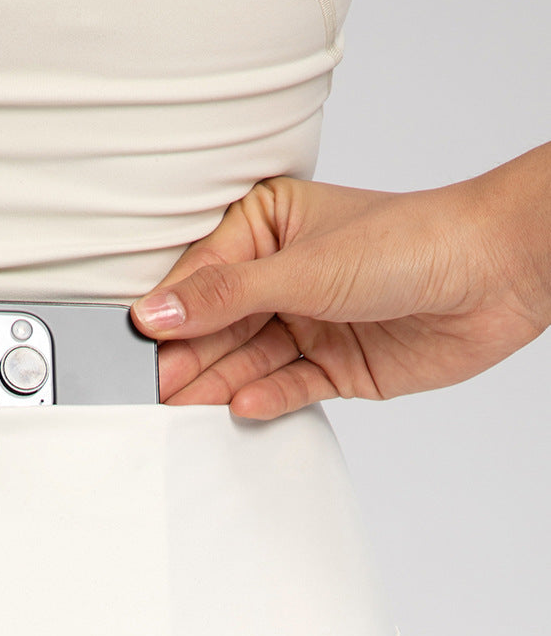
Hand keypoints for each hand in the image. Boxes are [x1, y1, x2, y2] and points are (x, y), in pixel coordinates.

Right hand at [129, 150, 550, 419]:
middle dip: (189, 358)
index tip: (137, 346)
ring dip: (219, 384)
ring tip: (186, 408)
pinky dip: (265, 398)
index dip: (170, 315)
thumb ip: (225, 297)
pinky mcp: (334, 365)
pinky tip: (241, 405)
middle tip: (153, 389)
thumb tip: (156, 313)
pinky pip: (286, 387)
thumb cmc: (416, 239)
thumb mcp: (304, 267)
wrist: (497, 274)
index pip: (201, 278)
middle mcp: (283, 277)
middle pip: (218, 326)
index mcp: (266, 228)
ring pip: (247, 361)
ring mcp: (308, 322)